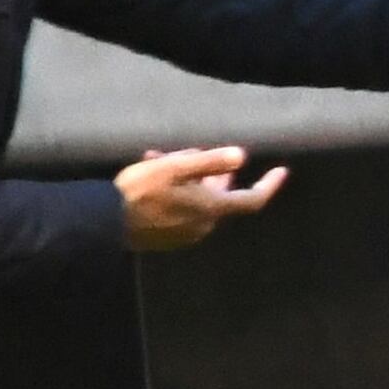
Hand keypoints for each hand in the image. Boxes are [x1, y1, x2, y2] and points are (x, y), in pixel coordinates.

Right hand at [117, 144, 285, 250]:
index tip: (282, 170)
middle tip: (186, 151)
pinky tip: (153, 174)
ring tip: (159, 158)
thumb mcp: (176, 167)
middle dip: (207, 170)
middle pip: (219, 193)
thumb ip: (210, 162)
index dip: (269, 185)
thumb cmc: (142, 190)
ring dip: (186, 177)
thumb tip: (242, 156)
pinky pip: (182, 209)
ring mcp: (187, 234)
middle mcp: (204, 225)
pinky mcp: (170, 237)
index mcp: (211, 209)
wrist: (107, 222)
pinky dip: (176, 191)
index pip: (252, 200)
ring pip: (197, 198)